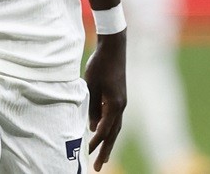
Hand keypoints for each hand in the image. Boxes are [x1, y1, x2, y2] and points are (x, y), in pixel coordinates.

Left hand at [83, 30, 125, 170]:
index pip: (104, 129)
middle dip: (105, 151)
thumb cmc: (100, 65)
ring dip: (109, 142)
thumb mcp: (91, 86)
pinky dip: (109, 128)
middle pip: (113, 133)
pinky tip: (101, 131)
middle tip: (98, 167)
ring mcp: (121, 101)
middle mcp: (121, 106)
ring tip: (103, 157)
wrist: (113, 47)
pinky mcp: (119, 96)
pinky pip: (114, 117)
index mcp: (115, 105)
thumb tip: (91, 127)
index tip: (87, 153)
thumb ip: (92, 107)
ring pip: (115, 127)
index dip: (95, 142)